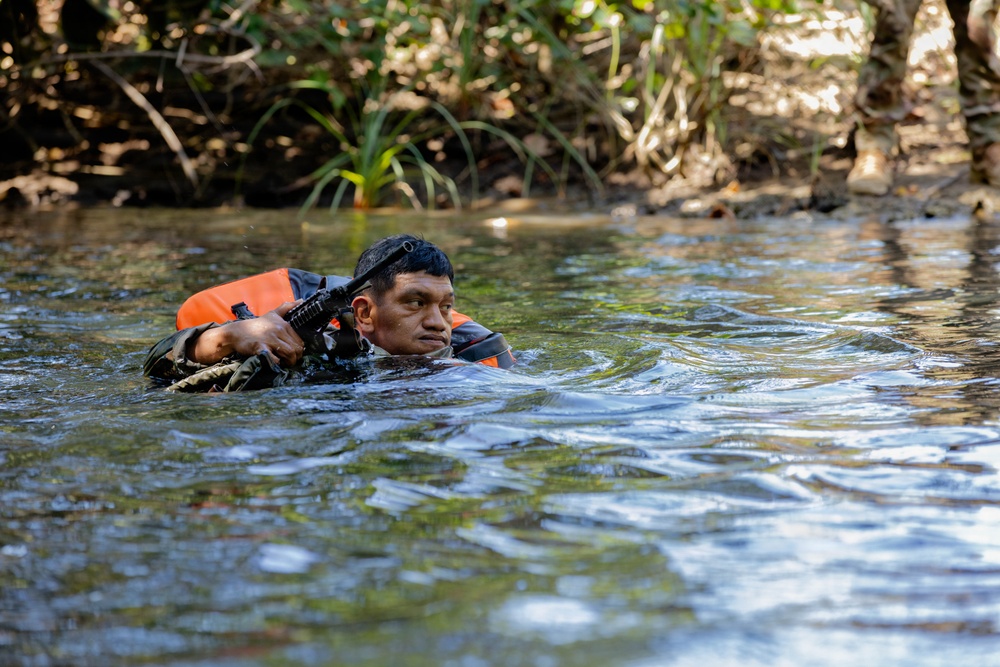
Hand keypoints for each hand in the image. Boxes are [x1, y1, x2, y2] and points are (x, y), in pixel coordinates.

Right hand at [188, 301, 305, 366]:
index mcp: (283, 324)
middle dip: (295, 358)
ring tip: (283, 362)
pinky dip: (277, 362)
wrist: (235, 332)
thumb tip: (302, 300)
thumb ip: (286, 308)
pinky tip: (273, 361)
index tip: (292, 354)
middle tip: (288, 361)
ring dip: (288, 362)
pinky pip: (275, 358)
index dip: (298, 350)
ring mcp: (270, 339)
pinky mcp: (260, 347)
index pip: (300, 341)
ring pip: (290, 353)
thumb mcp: (272, 314)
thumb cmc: (256, 325)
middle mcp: (278, 330)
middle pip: (297, 349)